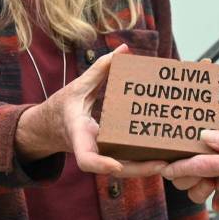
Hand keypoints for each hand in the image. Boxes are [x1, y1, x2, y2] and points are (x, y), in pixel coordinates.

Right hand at [16, 44, 166, 177]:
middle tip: (161, 163)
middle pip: (113, 169)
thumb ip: (99, 69)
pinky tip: (164, 155)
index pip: (86, 158)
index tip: (116, 165)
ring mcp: (99, 155)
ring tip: (169, 161)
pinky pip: (125, 161)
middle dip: (137, 170)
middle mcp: (90, 150)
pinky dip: (142, 161)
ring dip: (144, 169)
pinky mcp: (107, 154)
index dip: (101, 164)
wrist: (48, 128)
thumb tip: (123, 49)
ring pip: (122, 170)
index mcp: (79, 135)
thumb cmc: (63, 107)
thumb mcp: (77, 87)